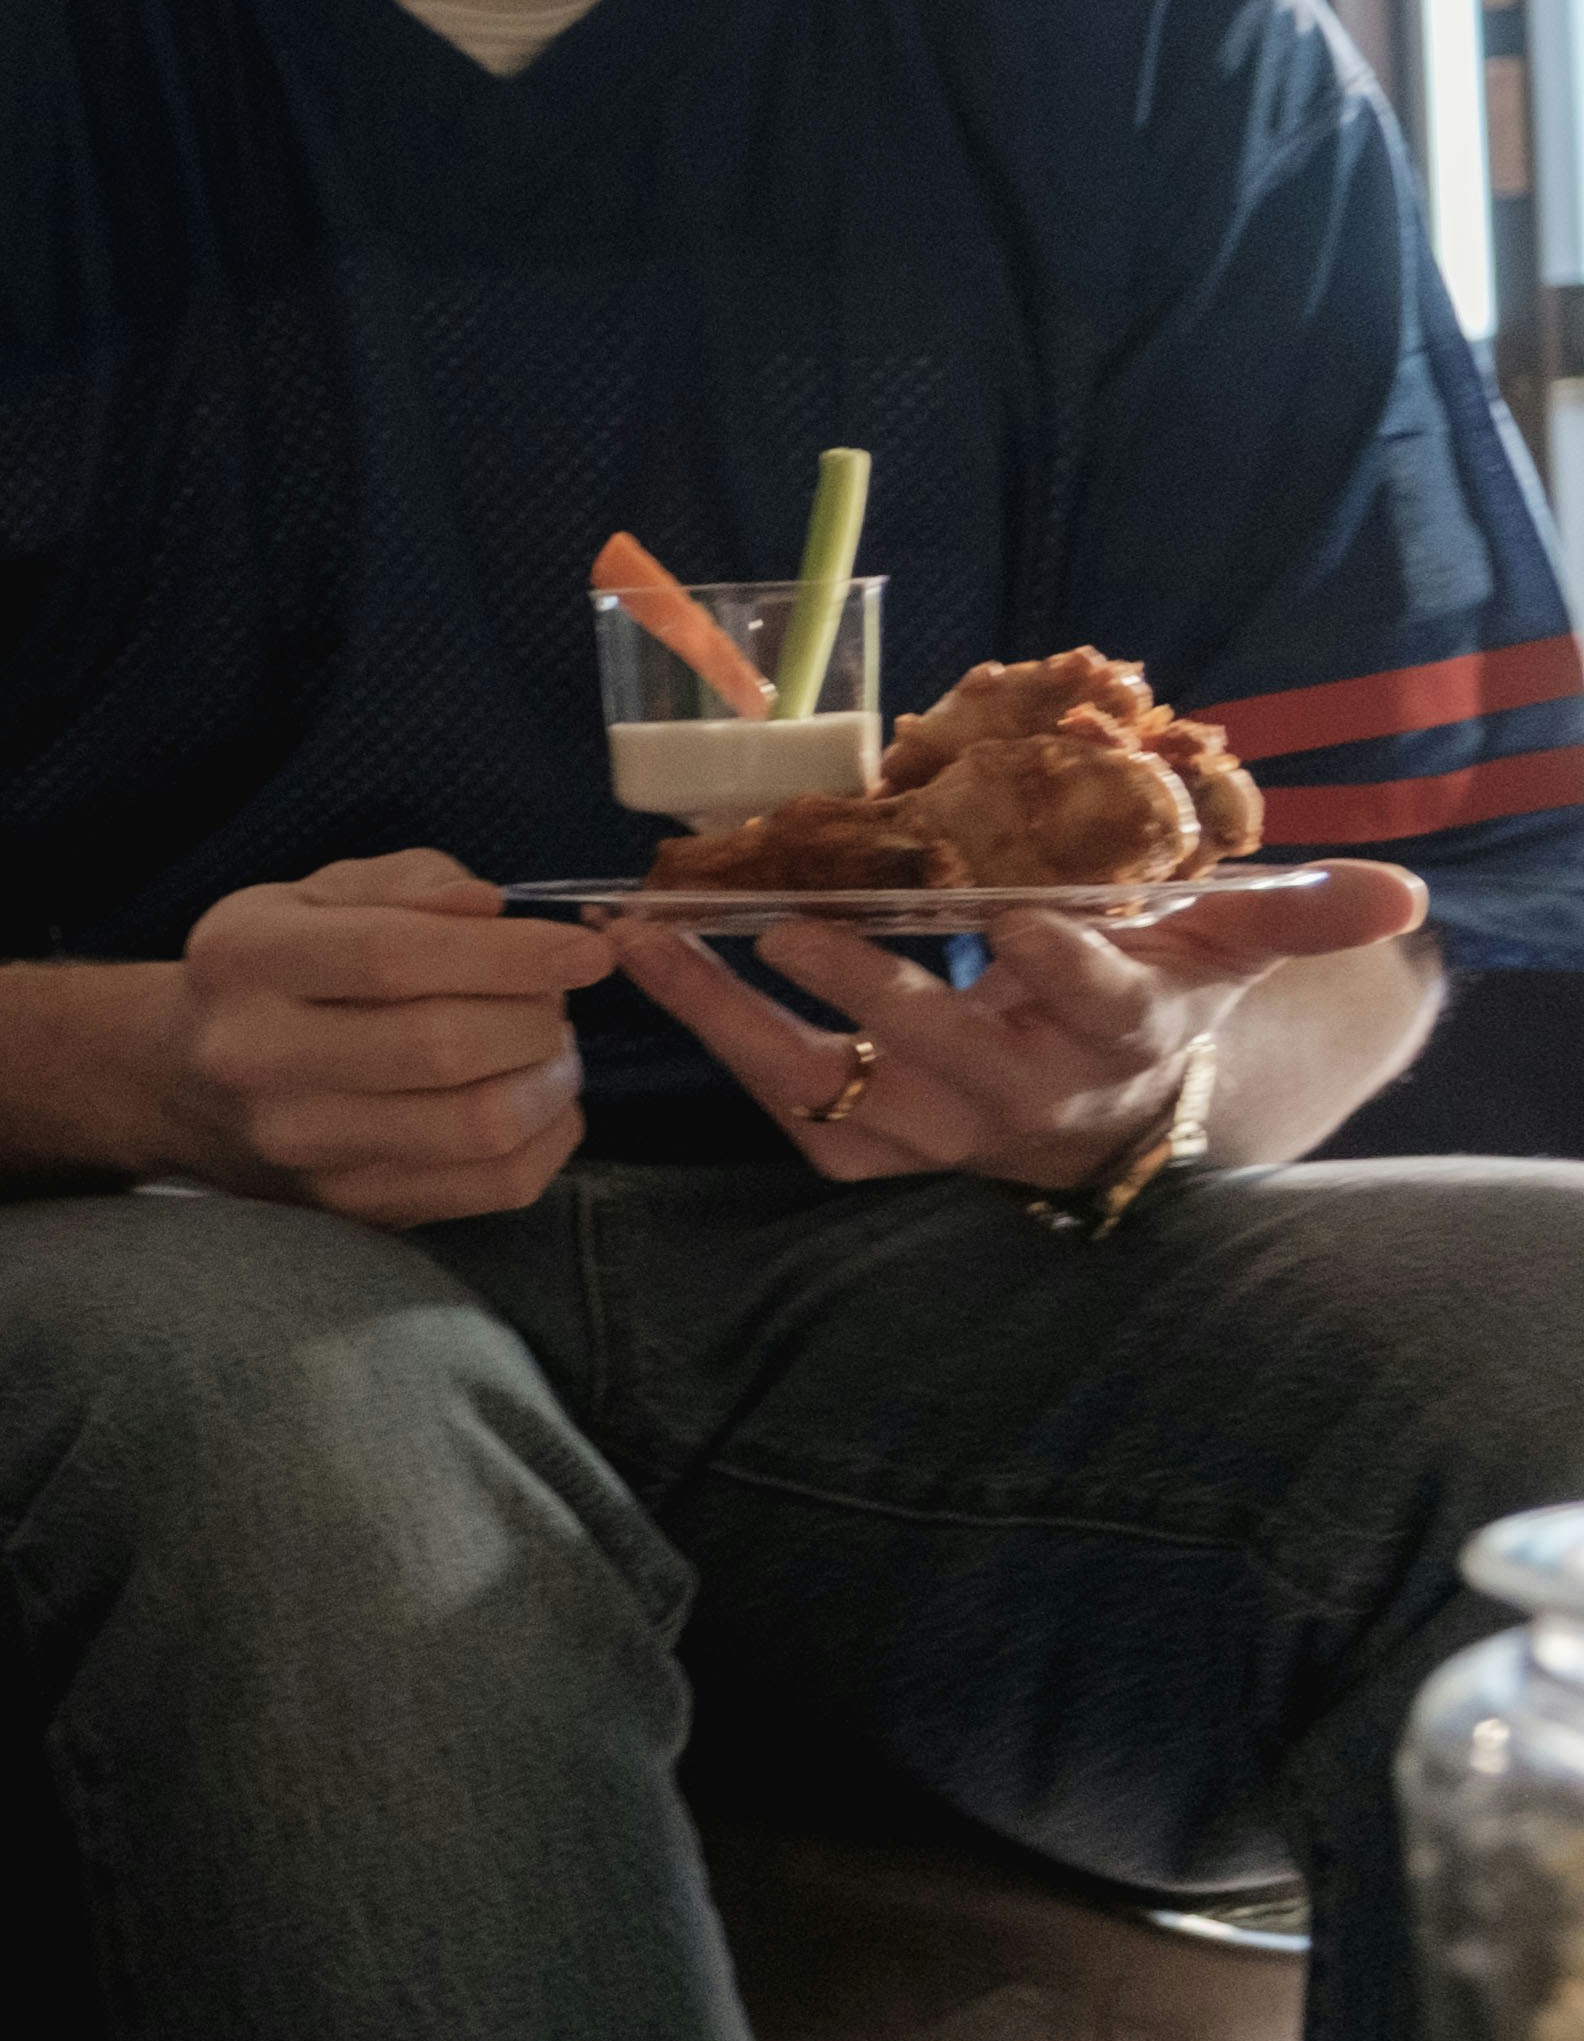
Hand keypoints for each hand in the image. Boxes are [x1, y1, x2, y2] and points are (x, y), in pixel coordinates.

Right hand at [151, 848, 618, 1224]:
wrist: (183, 1082)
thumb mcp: (313, 896)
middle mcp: (258, 1058)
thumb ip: (408, 884)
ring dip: (550, 1081)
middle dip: (535, 1016)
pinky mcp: (348, 1206)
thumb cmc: (271, 972)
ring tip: (550, 1049)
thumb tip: (492, 906)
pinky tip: (541, 1101)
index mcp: (246, 960)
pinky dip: (550, 1140)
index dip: (509, 954)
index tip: (585, 951)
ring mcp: (300, 1146)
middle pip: (442, 1047)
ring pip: (478, 1125)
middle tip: (554, 999)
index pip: (394, 958)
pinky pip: (492, 1186)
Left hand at [604, 859, 1427, 1188]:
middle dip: (861, 985)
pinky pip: (774, 1101)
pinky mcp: (861, 1148)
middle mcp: (1016, 1093)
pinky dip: (705, 1036)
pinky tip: (645, 964)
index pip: (1094, 1000)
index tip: (1018, 920)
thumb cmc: (1151, 996)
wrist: (1101, 1114)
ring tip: (643, 936)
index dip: (1057, 964)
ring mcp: (929, 1129)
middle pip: (935, 1043)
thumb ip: (1292, 908)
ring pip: (819, 1081)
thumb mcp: (1224, 946)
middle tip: (788, 919)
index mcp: (1112, 1031)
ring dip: (723, 1012)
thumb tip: (1398, 891)